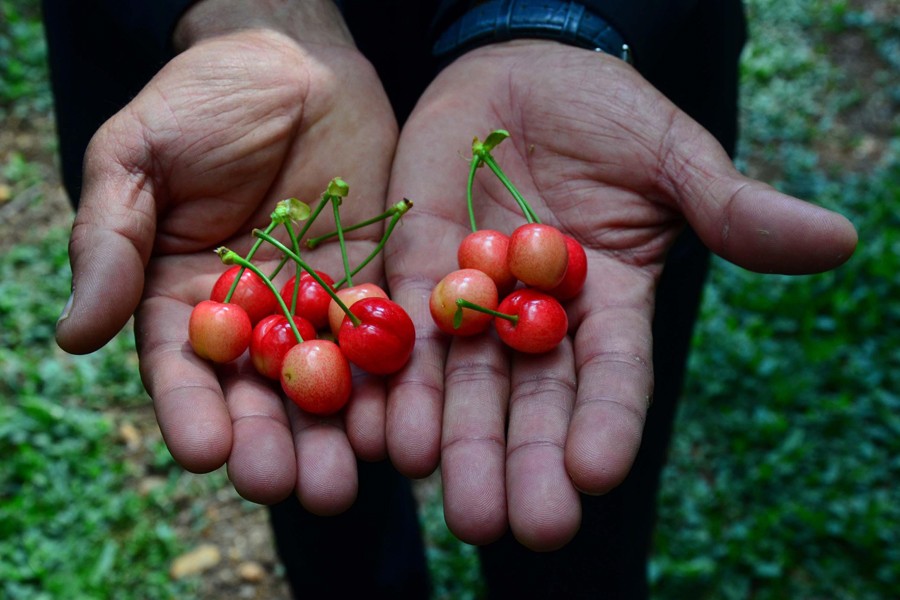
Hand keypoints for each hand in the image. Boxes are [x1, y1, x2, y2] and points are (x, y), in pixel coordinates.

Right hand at [55, 2, 397, 513]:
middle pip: (261, 395)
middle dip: (274, 443)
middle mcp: (254, 317)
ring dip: (338, 433)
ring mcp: (319, 304)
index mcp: (183, 299)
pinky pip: (388, 337)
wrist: (291, 60)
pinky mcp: (377, 282)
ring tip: (348, 477)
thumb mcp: (136, 160)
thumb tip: (72, 336)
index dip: (192, 412)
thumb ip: (110, 243)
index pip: (183, 369)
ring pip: (330, 382)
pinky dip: (395, 381)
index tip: (205, 452)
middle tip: (288, 487)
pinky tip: (402, 421)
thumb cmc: (200, 101)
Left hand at [384, 41, 856, 549]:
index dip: (607, 423)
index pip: (614, 376)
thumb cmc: (608, 113)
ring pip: (461, 383)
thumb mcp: (673, 156)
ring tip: (442, 493)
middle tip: (515, 525)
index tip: (595, 474)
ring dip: (451, 441)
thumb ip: (731, 208)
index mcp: (610, 303)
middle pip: (532, 402)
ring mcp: (473, 298)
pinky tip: (380, 431)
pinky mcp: (415, 268)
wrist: (520, 70)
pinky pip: (400, 330)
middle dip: (522, 462)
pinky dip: (392, 379)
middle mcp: (539, 319)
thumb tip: (837, 241)